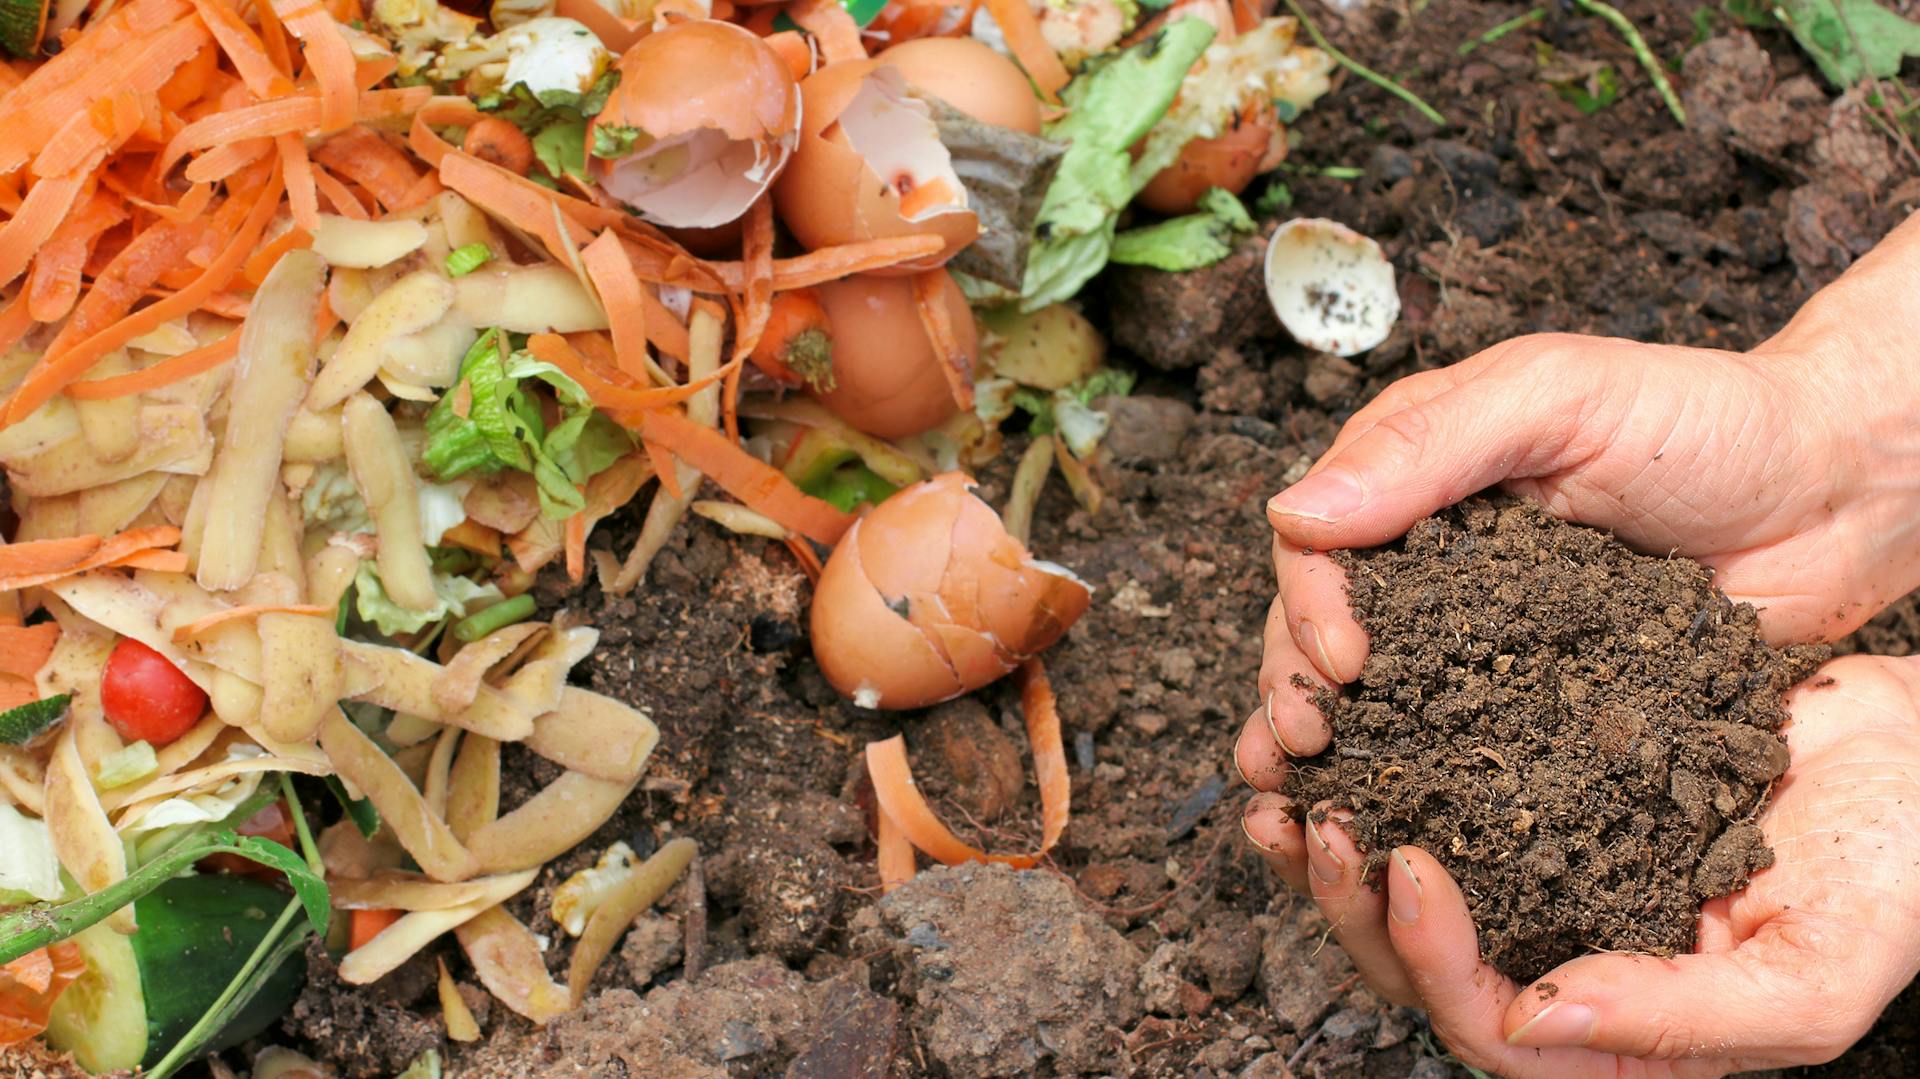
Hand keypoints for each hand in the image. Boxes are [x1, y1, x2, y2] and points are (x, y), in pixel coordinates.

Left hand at [1240, 654, 1919, 1074]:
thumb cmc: (1898, 873)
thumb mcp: (1816, 972)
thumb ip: (1684, 1017)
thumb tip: (1534, 1017)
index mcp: (1624, 1031)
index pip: (1491, 1029)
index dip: (1432, 959)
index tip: (1405, 862)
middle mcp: (1569, 961)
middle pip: (1423, 967)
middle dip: (1353, 903)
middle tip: (1315, 818)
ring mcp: (1550, 879)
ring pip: (1410, 889)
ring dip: (1339, 844)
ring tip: (1289, 782)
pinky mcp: (1540, 799)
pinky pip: (1439, 797)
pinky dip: (1383, 770)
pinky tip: (1345, 727)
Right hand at [1245, 212, 1919, 779]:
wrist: (1838, 493)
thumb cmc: (1707, 419)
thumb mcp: (1559, 398)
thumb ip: (1429, 446)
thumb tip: (1293, 513)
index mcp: (1416, 476)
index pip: (1318, 543)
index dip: (1307, 604)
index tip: (1341, 661)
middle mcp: (1433, 560)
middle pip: (1322, 628)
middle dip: (1295, 687)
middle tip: (1305, 745)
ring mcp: (1481, 636)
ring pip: (1377, 696)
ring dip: (1333, 747)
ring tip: (1306, 803)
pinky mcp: (1537, 701)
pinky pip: (1464, 744)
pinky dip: (1417, 783)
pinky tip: (1388, 825)